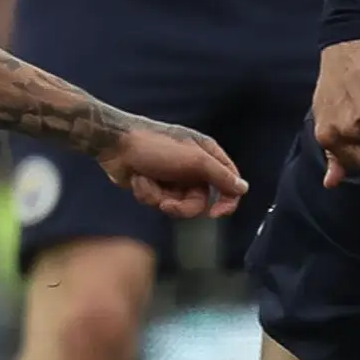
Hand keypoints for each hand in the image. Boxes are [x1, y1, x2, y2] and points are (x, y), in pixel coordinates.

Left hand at [98, 119, 245, 219]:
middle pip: (200, 201)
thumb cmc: (156, 146)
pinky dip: (146, 192)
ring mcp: (173, 178)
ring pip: (178, 204)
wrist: (115, 145)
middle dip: (181, 205)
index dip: (227, 201)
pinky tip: (137, 179)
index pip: (229, 183)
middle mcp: (193, 167)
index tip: (215, 214)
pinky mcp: (155, 186)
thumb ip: (220, 175)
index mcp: (206, 155)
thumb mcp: (193, 160)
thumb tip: (243, 188)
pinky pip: (158, 201)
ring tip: (145, 183)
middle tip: (167, 203)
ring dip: (159, 197)